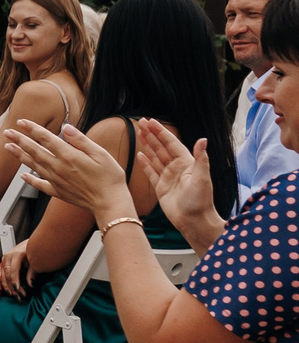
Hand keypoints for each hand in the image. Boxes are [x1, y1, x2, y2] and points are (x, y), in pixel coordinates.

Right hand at [0, 241, 33, 294]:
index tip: (17, 289)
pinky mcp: (3, 263)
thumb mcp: (34, 260)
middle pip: (7, 275)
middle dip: (12, 287)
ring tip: (14, 295)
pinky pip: (3, 275)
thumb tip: (31, 284)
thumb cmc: (32, 250)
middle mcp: (7, 257)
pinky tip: (10, 290)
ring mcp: (4, 260)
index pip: (13, 270)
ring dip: (8, 287)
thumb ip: (32, 272)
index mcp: (15, 255)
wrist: (29, 243)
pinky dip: (6, 283)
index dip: (15, 280)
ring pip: (3, 276)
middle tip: (19, 296)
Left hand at [3, 119, 134, 226]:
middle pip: (34, 151)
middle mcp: (58, 168)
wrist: (110, 202)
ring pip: (33, 165)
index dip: (32, 129)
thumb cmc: (109, 177)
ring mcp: (56, 180)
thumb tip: (66, 127)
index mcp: (69, 156)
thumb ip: (81, 140)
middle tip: (8, 132)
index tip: (21, 121)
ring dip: (20, 155)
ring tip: (8, 147)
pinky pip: (39, 184)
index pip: (46, 138)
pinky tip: (23, 175)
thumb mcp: (100, 154)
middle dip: (19, 140)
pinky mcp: (58, 191)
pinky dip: (29, 179)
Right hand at [137, 119, 221, 241]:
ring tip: (139, 134)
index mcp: (186, 163)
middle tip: (141, 122)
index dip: (161, 132)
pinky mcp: (160, 187)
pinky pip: (151, 172)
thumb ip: (201, 158)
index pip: (171, 143)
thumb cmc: (200, 201)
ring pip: (155, 157)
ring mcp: (168, 177)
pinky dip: (145, 163)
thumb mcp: (202, 178)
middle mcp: (176, 168)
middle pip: (161, 147)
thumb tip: (203, 139)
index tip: (151, 121)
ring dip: (147, 145)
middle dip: (151, 135)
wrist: (193, 221)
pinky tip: (140, 155)